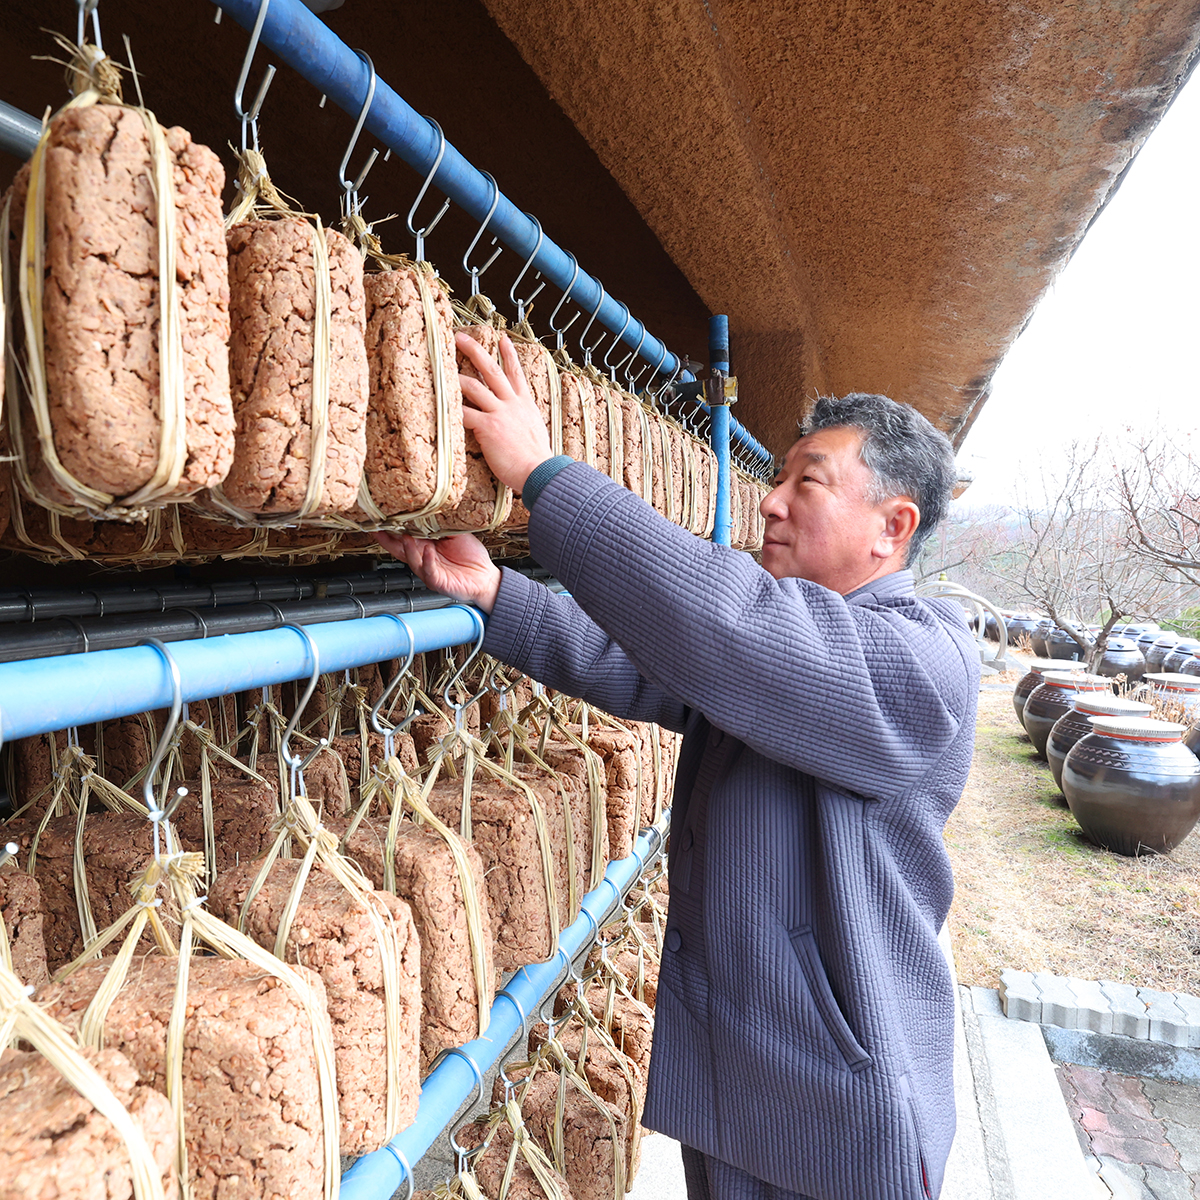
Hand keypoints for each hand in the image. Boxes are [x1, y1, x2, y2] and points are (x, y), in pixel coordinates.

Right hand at [373, 531, 501, 613]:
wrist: (485, 577)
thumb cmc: (471, 556)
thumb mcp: (456, 534)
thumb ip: (442, 524)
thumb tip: (432, 508)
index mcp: (426, 546)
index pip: (405, 537)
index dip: (393, 530)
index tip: (382, 520)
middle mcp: (423, 558)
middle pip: (401, 549)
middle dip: (388, 540)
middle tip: (379, 529)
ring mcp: (428, 571)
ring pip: (412, 560)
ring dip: (407, 549)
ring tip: (405, 537)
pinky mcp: (437, 581)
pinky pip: (429, 571)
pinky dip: (427, 561)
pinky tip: (428, 551)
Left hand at [457, 332, 554, 493]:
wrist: (541, 471)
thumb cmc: (537, 460)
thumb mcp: (535, 431)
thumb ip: (523, 421)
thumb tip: (515, 423)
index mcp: (525, 404)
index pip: (516, 372)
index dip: (508, 354)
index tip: (502, 338)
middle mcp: (512, 403)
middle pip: (491, 369)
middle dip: (474, 350)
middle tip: (459, 337)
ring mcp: (500, 413)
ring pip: (473, 386)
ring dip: (456, 377)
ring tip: (442, 371)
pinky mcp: (488, 427)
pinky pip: (464, 413)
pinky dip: (452, 409)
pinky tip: (441, 405)